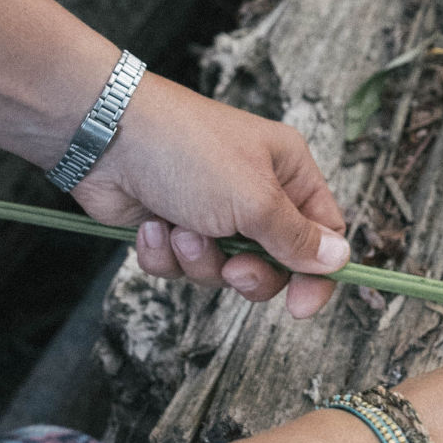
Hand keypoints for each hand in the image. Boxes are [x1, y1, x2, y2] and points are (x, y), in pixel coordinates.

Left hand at [70, 71, 347, 317]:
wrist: (104, 136)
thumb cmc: (186, 150)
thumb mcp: (254, 199)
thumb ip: (297, 238)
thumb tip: (339, 259)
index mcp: (287, 172)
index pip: (322, 233)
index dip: (316, 274)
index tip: (300, 307)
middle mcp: (253, 192)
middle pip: (273, 263)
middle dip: (248, 273)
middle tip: (232, 266)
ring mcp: (210, 211)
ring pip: (221, 270)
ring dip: (198, 260)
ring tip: (179, 229)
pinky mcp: (170, 227)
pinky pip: (179, 267)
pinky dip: (164, 254)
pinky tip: (150, 226)